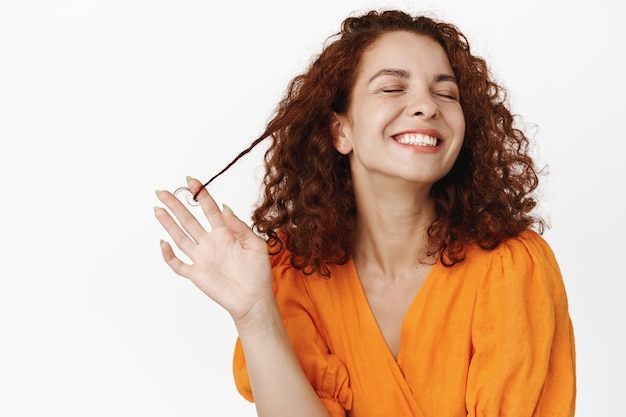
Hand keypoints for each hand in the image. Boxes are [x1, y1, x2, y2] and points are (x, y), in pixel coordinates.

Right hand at [154, 177, 272, 322]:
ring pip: (181, 237)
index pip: (210, 210)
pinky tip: (163, 243)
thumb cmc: (259, 274)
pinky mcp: (197, 274)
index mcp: (226, 234)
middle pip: (189, 220)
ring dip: (169, 224)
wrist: (254, 300)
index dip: (201, 195)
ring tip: (158, 209)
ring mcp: (202, 258)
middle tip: (163, 192)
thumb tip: (226, 209)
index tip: (191, 181)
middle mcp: (211, 243)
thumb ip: (240, 228)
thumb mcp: (257, 246)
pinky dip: (169, 256)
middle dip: (176, 206)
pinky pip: (178, 264)